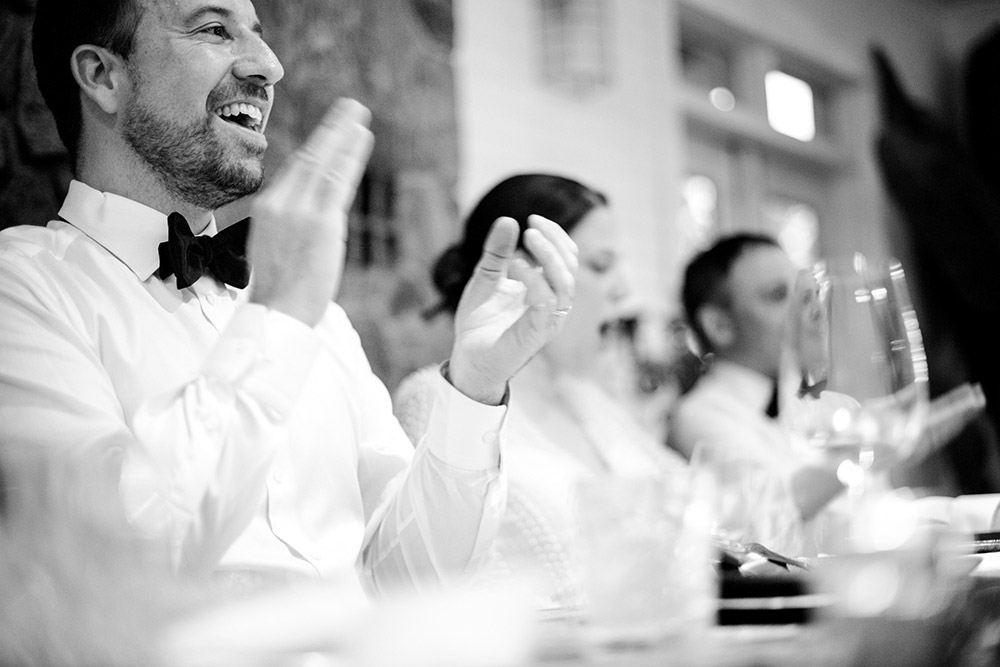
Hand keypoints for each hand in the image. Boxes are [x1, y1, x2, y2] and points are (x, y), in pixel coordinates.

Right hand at [248, 98, 373, 325]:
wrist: (277, 315)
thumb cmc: (280, 295)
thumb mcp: (276, 252)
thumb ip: (290, 228)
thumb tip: (308, 222)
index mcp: (267, 210)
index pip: (293, 172)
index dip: (314, 149)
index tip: (328, 135)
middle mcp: (280, 204)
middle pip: (308, 157)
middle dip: (330, 131)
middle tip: (348, 108)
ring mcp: (299, 211)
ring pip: (324, 162)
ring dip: (343, 135)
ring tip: (359, 116)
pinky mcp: (321, 222)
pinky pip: (338, 179)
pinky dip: (351, 155)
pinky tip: (361, 138)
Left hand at [448, 215, 577, 403]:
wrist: (468, 359)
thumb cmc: (480, 323)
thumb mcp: (486, 279)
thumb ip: (496, 253)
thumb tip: (507, 220)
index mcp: (546, 289)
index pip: (566, 258)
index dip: (556, 236)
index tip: (532, 219)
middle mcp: (553, 304)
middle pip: (571, 267)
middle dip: (554, 242)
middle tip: (530, 228)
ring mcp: (549, 320)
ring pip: (566, 284)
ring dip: (549, 256)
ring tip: (527, 239)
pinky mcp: (538, 334)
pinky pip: (547, 303)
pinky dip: (534, 280)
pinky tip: (514, 266)